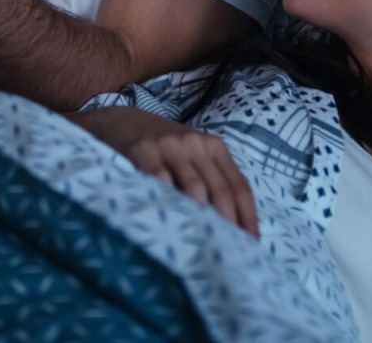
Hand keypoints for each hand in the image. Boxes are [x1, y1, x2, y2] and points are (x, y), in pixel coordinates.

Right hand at [73, 107, 258, 236]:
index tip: (251, 242)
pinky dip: (168, 202)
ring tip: (204, 245)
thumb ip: (211, 179)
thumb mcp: (192, 154)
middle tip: (228, 252)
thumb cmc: (162, 146)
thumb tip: (231, 225)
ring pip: (194, 188)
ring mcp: (169, 146)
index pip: (239, 186)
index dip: (248, 216)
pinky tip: (172, 222)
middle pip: (220, 191)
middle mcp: (196, 144)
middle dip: (228, 224)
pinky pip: (160, 179)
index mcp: (214, 147)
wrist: (120, 120)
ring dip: (201, 219)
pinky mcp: (143, 149)